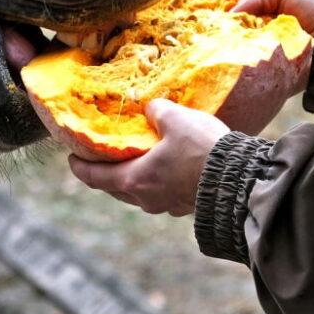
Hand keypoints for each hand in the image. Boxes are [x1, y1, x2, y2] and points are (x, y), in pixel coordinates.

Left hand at [68, 99, 227, 215]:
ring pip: (138, 193)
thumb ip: (156, 111)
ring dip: (132, 177)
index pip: (94, 177)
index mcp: (134, 180)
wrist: (242, 181)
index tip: (71, 158)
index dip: (79, 167)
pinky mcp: (186, 205)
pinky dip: (154, 181)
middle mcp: (146, 199)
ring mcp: (167, 205)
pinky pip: (160, 193)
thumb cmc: (203, 150)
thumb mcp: (175, 119)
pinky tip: (163, 166)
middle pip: (114, 188)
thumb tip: (149, 108)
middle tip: (100, 155)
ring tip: (132, 158)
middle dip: (104, 172)